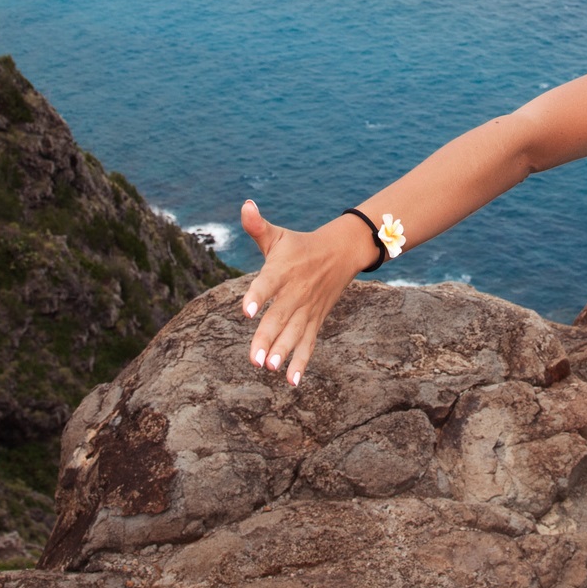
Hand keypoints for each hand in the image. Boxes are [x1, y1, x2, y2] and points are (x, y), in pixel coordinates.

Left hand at [239, 200, 366, 385]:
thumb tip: (245, 205)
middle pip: (279, 317)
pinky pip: (308, 344)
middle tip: (256, 359)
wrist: (342, 253)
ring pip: (294, 333)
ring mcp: (306, 309)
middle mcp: (295, 292)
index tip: (245, 311)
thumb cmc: (300, 245)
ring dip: (283, 352)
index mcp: (282, 270)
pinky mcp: (314, 321)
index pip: (267, 283)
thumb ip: (257, 226)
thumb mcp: (278, 235)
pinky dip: (301, 362)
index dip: (256, 296)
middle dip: (268, 338)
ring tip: (270, 369)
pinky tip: (292, 382)